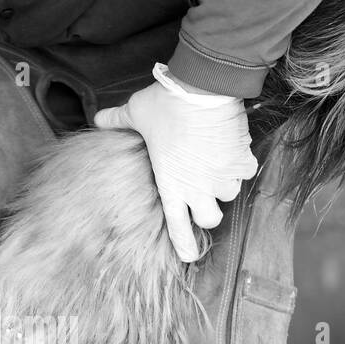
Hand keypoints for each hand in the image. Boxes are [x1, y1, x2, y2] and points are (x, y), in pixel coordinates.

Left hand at [94, 64, 257, 262]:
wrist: (202, 87)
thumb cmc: (166, 104)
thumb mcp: (136, 113)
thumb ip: (116, 121)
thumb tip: (98, 119)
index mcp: (171, 184)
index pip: (177, 226)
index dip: (184, 245)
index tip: (189, 256)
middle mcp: (198, 188)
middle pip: (210, 220)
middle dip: (208, 212)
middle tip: (204, 196)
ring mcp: (222, 176)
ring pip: (230, 195)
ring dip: (224, 185)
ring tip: (216, 167)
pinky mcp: (241, 160)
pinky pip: (246, 171)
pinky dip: (241, 164)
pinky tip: (233, 152)